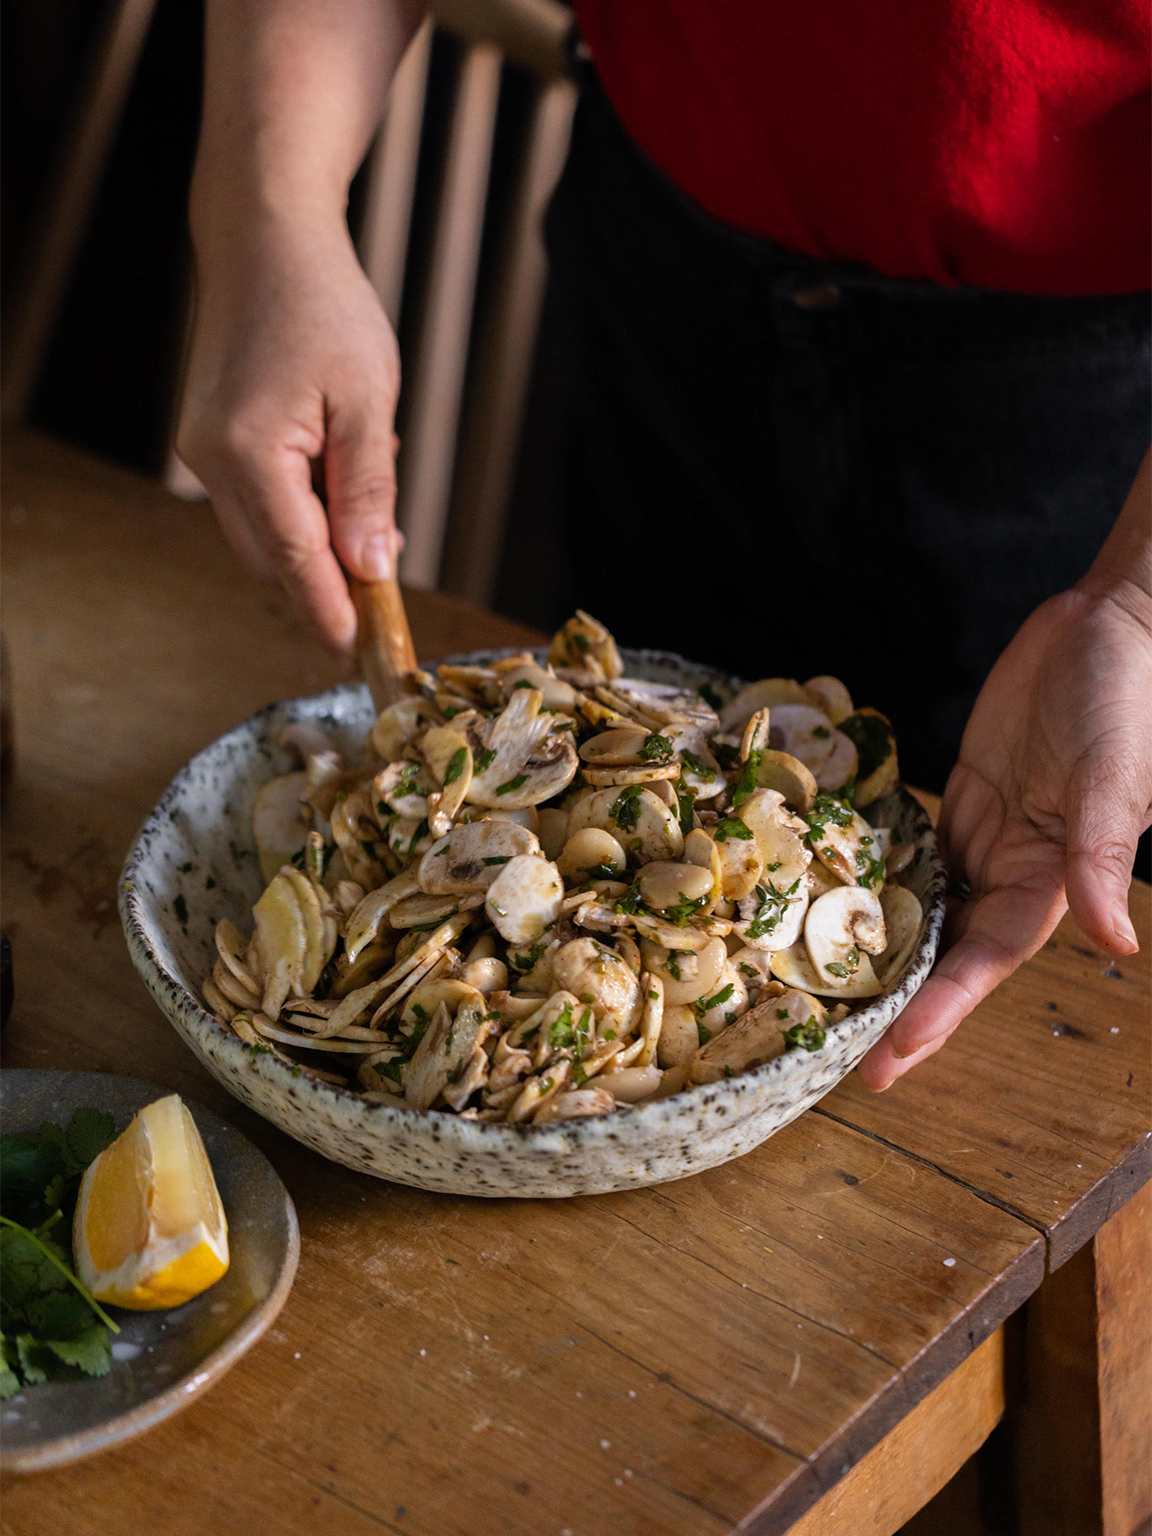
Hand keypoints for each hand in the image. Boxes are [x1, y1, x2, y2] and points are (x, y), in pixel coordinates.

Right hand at [178, 217, 403, 654]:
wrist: (265, 241)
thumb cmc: (324, 307)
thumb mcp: (368, 402)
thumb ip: (369, 492)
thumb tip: (372, 570)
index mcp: (248, 452)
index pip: (296, 560)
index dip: (330, 611)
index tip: (359, 653)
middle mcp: (211, 462)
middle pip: (273, 560)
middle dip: (328, 580)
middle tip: (387, 580)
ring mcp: (202, 454)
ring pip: (264, 537)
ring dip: (317, 545)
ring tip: (370, 510)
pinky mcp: (209, 444)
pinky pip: (258, 504)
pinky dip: (300, 512)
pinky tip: (339, 482)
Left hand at [858, 579, 1151, 1090]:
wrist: (1107, 628)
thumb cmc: (1124, 701)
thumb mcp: (1112, 779)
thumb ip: (1104, 857)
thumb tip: (1119, 943)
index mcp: (1052, 882)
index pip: (986, 963)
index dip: (940, 1011)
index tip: (892, 1055)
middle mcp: (1013, 871)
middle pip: (948, 956)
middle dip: (902, 1009)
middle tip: (845, 1062)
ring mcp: (983, 836)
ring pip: (926, 911)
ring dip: (883, 954)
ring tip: (827, 999)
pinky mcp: (961, 798)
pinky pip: (913, 853)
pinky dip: (878, 881)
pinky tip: (833, 904)